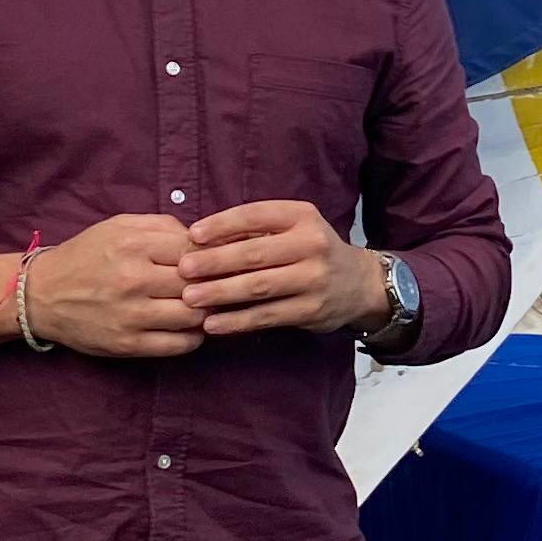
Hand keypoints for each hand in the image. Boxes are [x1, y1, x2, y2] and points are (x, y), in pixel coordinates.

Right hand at [0, 214, 201, 361]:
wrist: (41, 295)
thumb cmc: (86, 256)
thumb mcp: (119, 226)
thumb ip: (162, 226)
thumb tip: (203, 239)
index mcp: (133, 245)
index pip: (195, 250)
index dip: (210, 256)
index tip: (211, 261)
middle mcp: (133, 280)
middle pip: (199, 283)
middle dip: (212, 284)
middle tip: (214, 285)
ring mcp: (131, 315)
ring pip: (195, 316)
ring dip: (206, 312)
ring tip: (203, 306)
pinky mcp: (127, 344)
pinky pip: (179, 344)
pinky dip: (194, 337)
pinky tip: (189, 327)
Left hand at [179, 200, 391, 339]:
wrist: (358, 283)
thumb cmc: (309, 251)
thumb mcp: (291, 228)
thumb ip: (254, 231)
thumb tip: (200, 240)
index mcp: (301, 216)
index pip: (256, 215)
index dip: (223, 225)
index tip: (193, 235)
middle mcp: (312, 244)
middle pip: (255, 253)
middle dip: (215, 262)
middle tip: (183, 269)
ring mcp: (314, 279)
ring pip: (259, 287)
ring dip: (221, 293)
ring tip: (190, 298)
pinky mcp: (312, 310)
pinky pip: (268, 316)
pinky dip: (237, 321)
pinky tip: (213, 324)